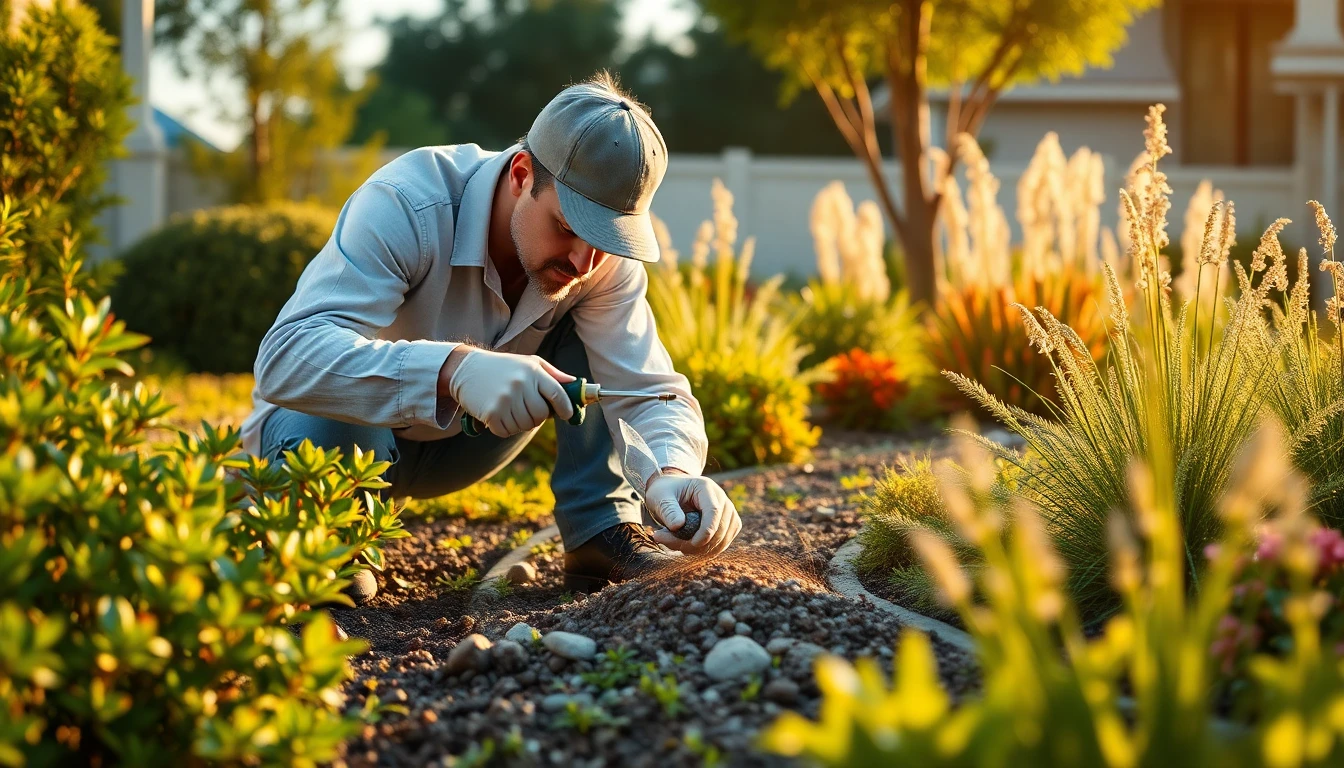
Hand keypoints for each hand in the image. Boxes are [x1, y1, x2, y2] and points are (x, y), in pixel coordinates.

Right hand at [446, 347, 574, 436]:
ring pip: (525, 426)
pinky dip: (504, 428)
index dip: (566, 408)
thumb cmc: (502, 367)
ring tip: (510, 409)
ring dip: (520, 423)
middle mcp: (521, 384)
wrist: (466, 368)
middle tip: (526, 409)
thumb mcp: (528, 363)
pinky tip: (498, 415)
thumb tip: (575, 383)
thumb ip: (552, 374)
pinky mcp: (492, 412)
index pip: (558, 394)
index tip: (567, 415)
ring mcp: (506, 399)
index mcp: (533, 371)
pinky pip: (507, 432)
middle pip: (541, 415)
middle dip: (537, 416)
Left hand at [646, 470, 740, 555]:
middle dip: (698, 544)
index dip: (705, 531)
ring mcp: (728, 512)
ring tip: (674, 543)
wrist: (671, 494)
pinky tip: (687, 547)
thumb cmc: (665, 493)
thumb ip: (668, 511)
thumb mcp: (660, 497)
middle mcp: (721, 499)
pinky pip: (722, 544)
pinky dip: (706, 551)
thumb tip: (678, 526)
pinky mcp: (729, 525)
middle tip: (668, 542)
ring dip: (700, 550)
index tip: (691, 544)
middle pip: (720, 528)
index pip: (713, 511)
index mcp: (705, 488)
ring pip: (722, 540)